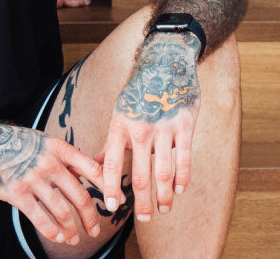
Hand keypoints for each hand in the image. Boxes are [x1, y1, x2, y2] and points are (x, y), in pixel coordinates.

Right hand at [0, 121, 102, 247]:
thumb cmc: (18, 144)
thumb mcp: (46, 143)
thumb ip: (64, 159)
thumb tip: (87, 174)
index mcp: (60, 148)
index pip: (91, 168)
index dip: (107, 186)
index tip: (118, 201)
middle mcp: (50, 163)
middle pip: (79, 195)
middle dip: (91, 216)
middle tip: (96, 229)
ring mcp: (33, 178)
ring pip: (61, 210)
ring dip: (71, 228)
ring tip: (75, 239)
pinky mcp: (17, 193)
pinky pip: (39, 217)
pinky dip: (52, 230)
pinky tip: (59, 238)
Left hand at [100, 35, 201, 224]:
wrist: (166, 59)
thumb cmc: (140, 90)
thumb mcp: (120, 112)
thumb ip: (111, 142)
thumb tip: (95, 166)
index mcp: (120, 126)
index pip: (113, 166)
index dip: (111, 189)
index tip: (112, 208)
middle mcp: (141, 129)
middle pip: (141, 176)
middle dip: (141, 203)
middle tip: (143, 219)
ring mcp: (164, 127)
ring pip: (163, 172)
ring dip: (162, 197)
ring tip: (162, 210)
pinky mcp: (184, 124)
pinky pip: (184, 158)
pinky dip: (182, 178)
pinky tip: (179, 190)